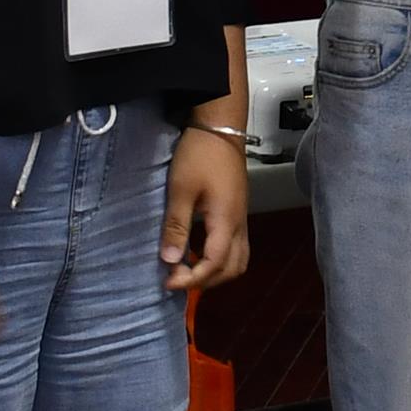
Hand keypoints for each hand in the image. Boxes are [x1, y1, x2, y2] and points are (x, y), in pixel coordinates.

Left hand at [161, 121, 249, 292]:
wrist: (220, 129)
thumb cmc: (199, 155)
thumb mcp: (181, 189)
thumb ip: (176, 226)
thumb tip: (170, 261)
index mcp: (226, 220)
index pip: (214, 264)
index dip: (192, 279)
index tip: (168, 282)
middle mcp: (239, 224)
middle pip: (232, 269)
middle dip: (206, 281)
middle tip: (177, 278)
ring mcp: (242, 218)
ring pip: (238, 260)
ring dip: (216, 272)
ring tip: (190, 270)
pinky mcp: (239, 212)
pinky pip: (237, 248)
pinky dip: (220, 260)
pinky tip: (199, 253)